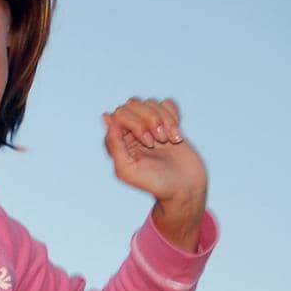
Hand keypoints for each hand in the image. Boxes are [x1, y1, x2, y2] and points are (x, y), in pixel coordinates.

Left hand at [102, 96, 208, 249]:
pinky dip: (173, 116)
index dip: (135, 124)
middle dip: (150, 119)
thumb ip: (113, 144)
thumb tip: (106, 116)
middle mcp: (130, 132)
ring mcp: (149, 126)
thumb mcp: (127, 169)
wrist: (184, 188)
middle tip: (159, 141)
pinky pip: (166, 104)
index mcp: (117, 141)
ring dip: (164, 119)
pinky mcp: (167, 123)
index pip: (119, 114)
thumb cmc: (154, 182)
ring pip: (150, 102)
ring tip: (170, 140)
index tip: (148, 143)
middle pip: (133, 104)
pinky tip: (176, 134)